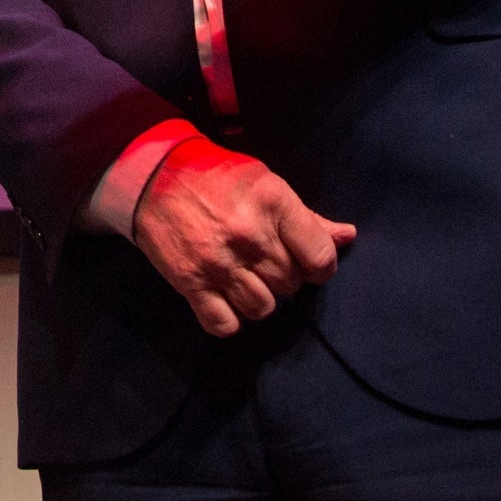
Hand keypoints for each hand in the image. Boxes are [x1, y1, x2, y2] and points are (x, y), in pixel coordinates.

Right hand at [132, 136, 355, 336]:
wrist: (153, 176)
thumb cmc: (217, 177)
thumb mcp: (266, 184)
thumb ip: (307, 217)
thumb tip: (347, 237)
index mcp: (274, 205)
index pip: (321, 259)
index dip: (319, 266)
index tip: (306, 262)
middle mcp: (250, 236)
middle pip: (291, 285)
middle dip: (282, 277)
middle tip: (263, 261)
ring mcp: (219, 263)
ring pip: (263, 308)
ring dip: (256, 298)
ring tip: (243, 278)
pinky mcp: (190, 282)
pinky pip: (225, 324)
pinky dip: (228, 317)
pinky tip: (223, 298)